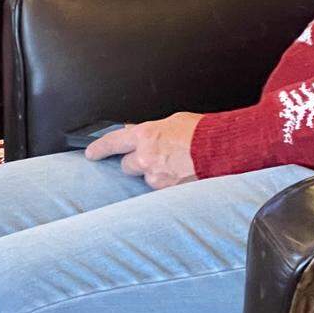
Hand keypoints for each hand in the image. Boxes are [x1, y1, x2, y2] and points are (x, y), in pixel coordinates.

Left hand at [86, 112, 201, 188]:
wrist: (222, 148)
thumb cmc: (202, 132)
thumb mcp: (173, 121)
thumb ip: (153, 130)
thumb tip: (140, 132)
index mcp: (145, 136)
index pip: (112, 142)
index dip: (99, 149)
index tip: (91, 153)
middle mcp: (146, 158)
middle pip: (127, 166)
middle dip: (136, 162)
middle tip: (153, 157)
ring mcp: (156, 177)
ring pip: (146, 179)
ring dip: (155, 173)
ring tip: (176, 165)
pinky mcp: (168, 191)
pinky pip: (161, 189)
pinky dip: (168, 183)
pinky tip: (182, 174)